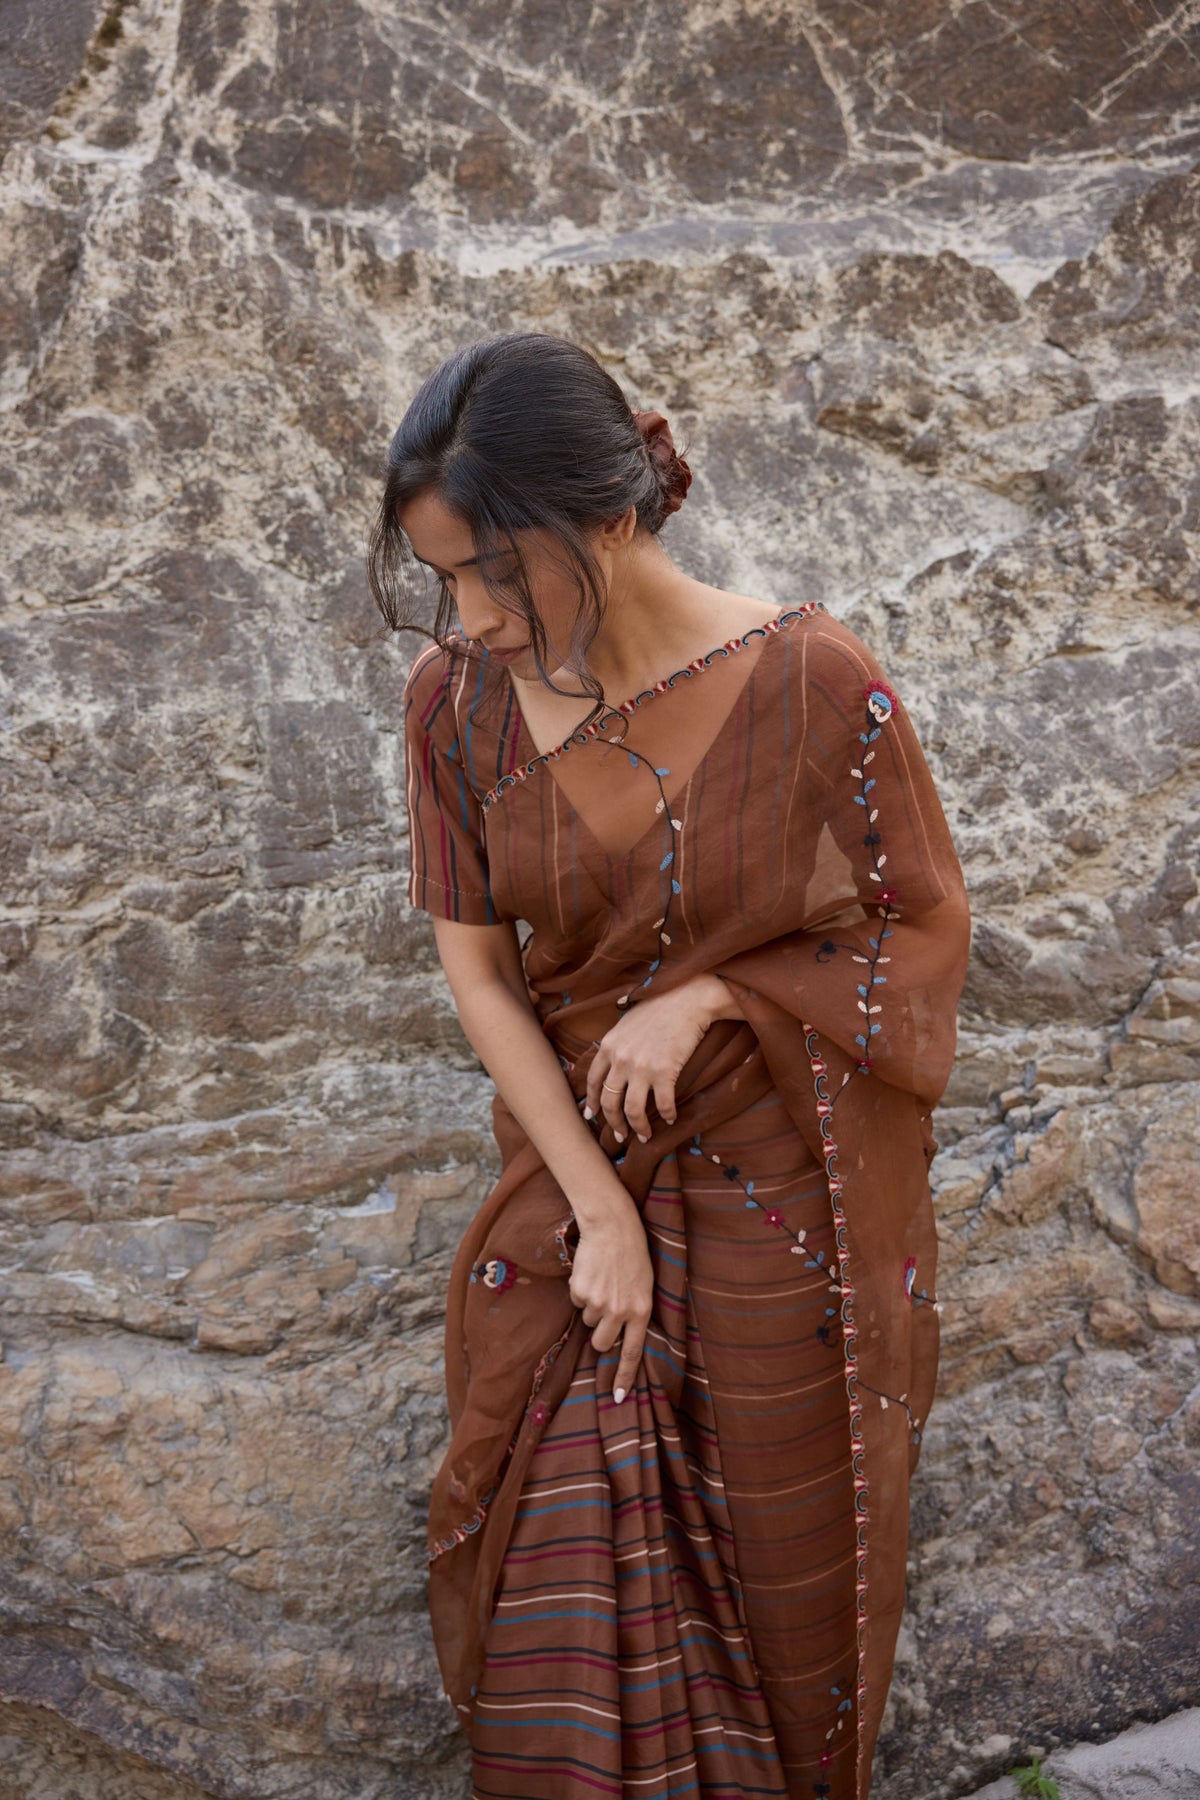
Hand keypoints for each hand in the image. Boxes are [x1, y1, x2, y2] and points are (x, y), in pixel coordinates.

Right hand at [567, 1207, 652, 1404]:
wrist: (612, 1226)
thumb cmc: (632, 1255)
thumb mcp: (644, 1286)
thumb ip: (634, 1313)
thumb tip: (618, 1339)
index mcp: (641, 1311)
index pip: (632, 1352)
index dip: (623, 1375)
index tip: (616, 1397)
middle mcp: (620, 1311)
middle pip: (602, 1343)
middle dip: (600, 1333)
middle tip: (605, 1308)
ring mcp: (598, 1303)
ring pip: (588, 1321)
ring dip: (592, 1306)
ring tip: (603, 1281)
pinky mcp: (580, 1292)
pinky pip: (576, 1302)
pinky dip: (581, 1291)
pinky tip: (592, 1273)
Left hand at [585, 972, 738, 1141]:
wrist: (688, 998)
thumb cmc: (660, 1007)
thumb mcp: (627, 1022)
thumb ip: (616, 1043)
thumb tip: (611, 1059)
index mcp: (608, 1046)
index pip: (592, 1082)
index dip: (591, 1103)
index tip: (592, 1117)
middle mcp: (620, 1059)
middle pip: (609, 1102)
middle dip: (614, 1124)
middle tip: (620, 1137)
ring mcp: (641, 1067)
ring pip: (632, 1110)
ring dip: (638, 1128)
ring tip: (645, 1135)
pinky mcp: (665, 1072)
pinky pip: (662, 1104)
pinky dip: (666, 1115)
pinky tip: (671, 1118)